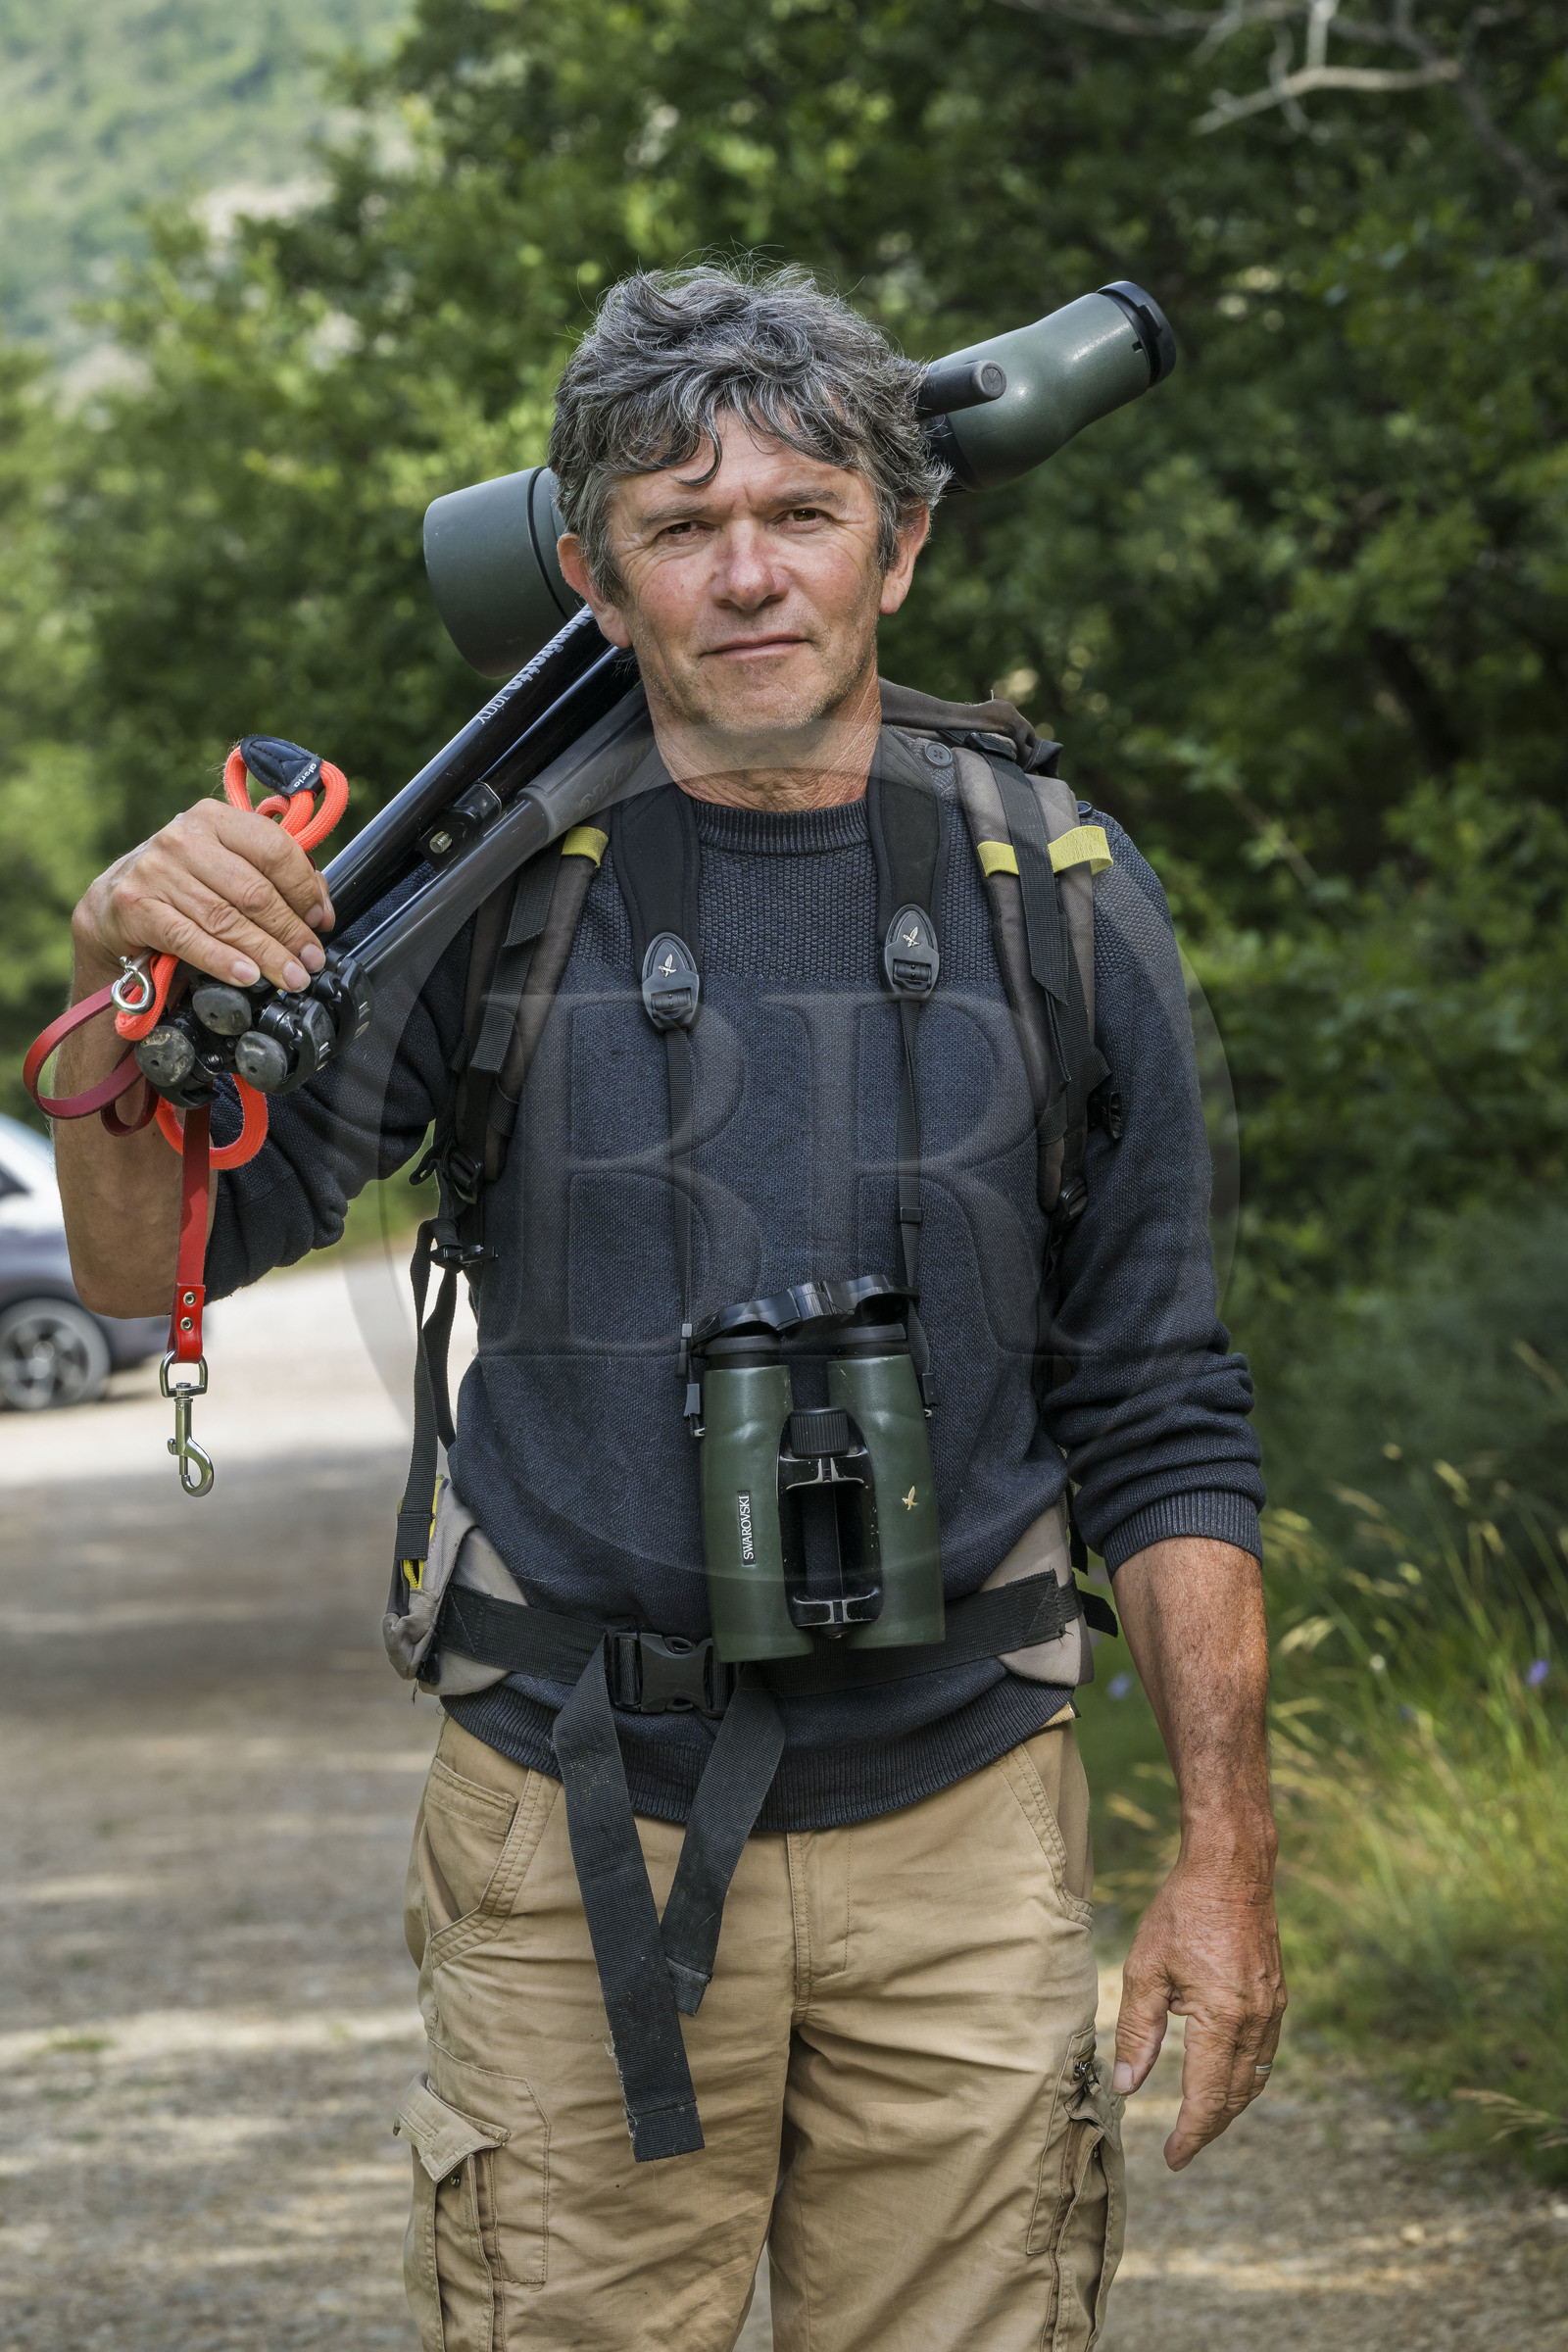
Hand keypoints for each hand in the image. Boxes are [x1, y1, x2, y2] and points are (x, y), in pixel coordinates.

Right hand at [73, 797, 334, 995]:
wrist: (115, 909)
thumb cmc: (183, 889)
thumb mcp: (226, 870)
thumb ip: (272, 878)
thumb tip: (319, 910)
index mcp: (213, 819)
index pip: (273, 848)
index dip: (304, 888)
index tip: (321, 921)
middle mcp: (183, 838)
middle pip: (253, 890)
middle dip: (290, 931)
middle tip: (311, 960)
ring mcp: (156, 870)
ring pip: (226, 918)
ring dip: (265, 953)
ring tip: (289, 976)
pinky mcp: (136, 906)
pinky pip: (190, 938)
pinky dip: (223, 960)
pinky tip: (247, 976)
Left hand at [1112, 1852, 1285, 2169]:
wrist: (1232, 1868)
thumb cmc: (1183, 1911)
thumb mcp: (1146, 1967)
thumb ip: (1139, 2030)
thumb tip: (1128, 2086)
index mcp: (1222, 2018)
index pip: (1207, 2097)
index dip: (1190, 2134)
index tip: (1172, 2158)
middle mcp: (1256, 2021)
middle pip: (1235, 2097)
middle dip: (1208, 2128)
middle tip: (1181, 2149)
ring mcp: (1273, 2009)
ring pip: (1255, 2079)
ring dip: (1229, 2106)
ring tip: (1199, 2121)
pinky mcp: (1278, 1997)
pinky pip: (1264, 2053)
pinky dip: (1244, 2077)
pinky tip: (1223, 2077)